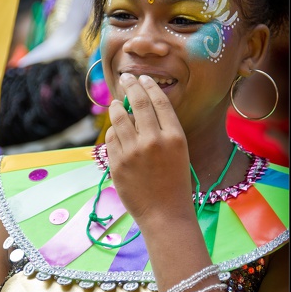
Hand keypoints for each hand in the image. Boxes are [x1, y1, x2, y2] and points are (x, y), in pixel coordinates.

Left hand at [106, 73, 191, 223]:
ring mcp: (133, 152)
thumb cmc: (174, 182)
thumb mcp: (179, 152)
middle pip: (138, 102)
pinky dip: (113, 131)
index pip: (159, 100)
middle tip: (126, 78)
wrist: (165, 213)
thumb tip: (140, 106)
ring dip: (116, 106)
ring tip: (116, 104)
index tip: (142, 78)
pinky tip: (116, 131)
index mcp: (174, 137)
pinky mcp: (117, 163)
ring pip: (119, 117)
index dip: (149, 85)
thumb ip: (163, 130)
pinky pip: (111, 138)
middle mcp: (153, 141)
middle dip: (130, 85)